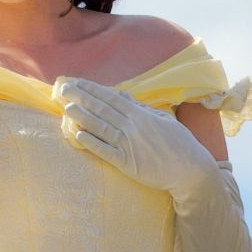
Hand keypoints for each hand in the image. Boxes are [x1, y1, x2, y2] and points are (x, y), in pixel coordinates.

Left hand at [55, 78, 217, 202]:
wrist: (190, 169)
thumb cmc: (179, 143)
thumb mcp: (162, 119)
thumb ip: (140, 108)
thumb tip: (122, 96)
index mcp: (140, 114)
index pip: (110, 97)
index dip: (90, 89)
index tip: (75, 82)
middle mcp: (132, 126)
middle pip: (101, 109)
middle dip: (80, 97)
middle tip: (62, 89)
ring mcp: (129, 145)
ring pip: (101, 127)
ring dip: (82, 117)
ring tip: (66, 108)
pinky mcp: (127, 164)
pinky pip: (106, 151)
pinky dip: (92, 142)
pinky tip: (79, 134)